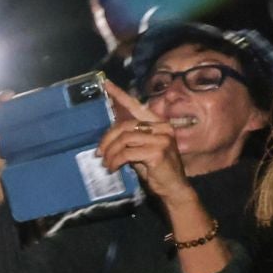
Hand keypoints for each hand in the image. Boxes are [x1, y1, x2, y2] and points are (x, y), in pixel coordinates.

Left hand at [98, 82, 191, 203]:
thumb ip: (130, 139)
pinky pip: (127, 153)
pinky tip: (113, 168)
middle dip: (107, 140)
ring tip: (107, 163)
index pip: (137, 106)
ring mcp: (162, 139)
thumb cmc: (156, 170)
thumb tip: (108, 136)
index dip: (120, 95)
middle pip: (124, 126)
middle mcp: (162, 127)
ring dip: (110, 153)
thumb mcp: (141, 150)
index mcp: (158, 124)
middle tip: (100, 153)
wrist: (173, 188)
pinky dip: (116, 160)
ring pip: (124, 139)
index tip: (105, 84)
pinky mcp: (158, 151)